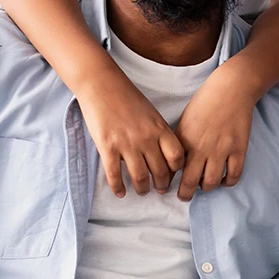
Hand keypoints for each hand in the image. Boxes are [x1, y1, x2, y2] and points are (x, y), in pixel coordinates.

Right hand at [78, 64, 184, 196]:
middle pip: (160, 171)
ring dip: (142, 189)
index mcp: (160, 129)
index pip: (177, 158)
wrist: (102, 85)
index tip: (173, 175)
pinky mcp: (107, 146)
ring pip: (140, 177)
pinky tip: (120, 193)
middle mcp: (146, 138)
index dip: (177, 170)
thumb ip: (159, 133)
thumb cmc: (128, 98)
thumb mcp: (152, 113)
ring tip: (142, 192)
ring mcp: (127, 143)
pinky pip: (114, 174)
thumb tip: (164, 153)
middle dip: (161, 185)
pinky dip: (118, 187)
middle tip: (159, 190)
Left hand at [176, 63, 255, 199]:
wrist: (232, 89)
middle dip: (184, 194)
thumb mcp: (185, 120)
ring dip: (206, 188)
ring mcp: (221, 150)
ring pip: (210, 183)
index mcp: (185, 139)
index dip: (169, 181)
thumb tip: (174, 161)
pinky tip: (223, 179)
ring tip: (204, 186)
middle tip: (183, 196)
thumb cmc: (206, 101)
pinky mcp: (239, 149)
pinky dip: (227, 182)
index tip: (168, 186)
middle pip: (189, 182)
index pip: (173, 169)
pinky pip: (233, 175)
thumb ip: (180, 141)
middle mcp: (201, 147)